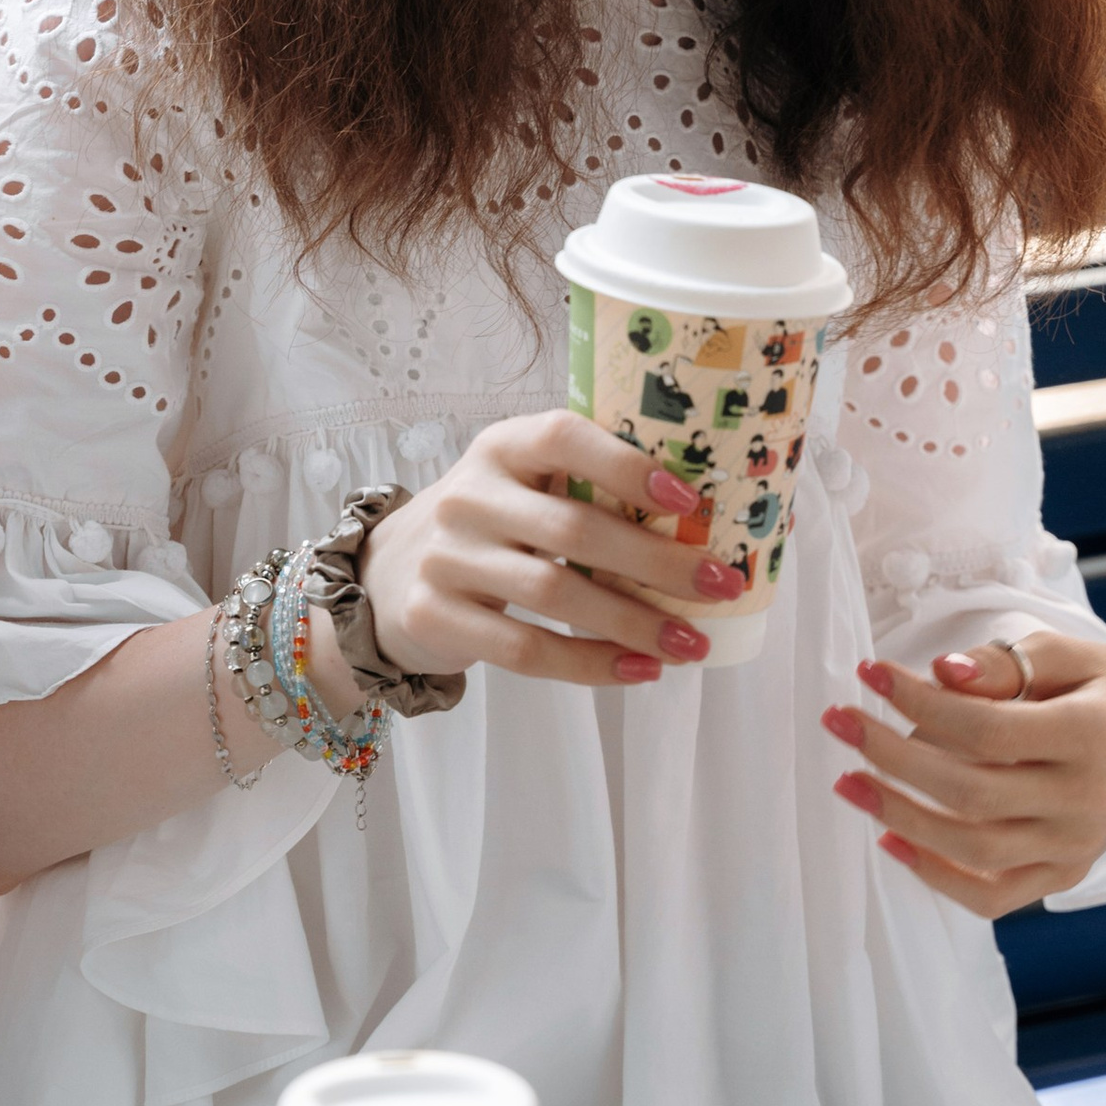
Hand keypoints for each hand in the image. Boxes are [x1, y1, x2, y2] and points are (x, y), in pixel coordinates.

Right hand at [356, 410, 737, 688]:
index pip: (563, 436)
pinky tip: (639, 669)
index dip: (627, 464)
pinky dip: (590, 663)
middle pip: (575, 529)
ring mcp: (446, 557)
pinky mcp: (435, 616)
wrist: (385, 577)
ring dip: (635, 623)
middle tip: (720, 586)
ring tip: (692, 645)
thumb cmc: (486, 527)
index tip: (690, 501)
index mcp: (500, 447)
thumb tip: (698, 521)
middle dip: (658, 562)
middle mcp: (468, 495)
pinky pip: (526, 648)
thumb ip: (583, 488)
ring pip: (556, 593)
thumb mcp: (518, 487)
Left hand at [822, 627, 1105, 915]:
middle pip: (970, 791)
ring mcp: (1074, 847)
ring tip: (848, 782)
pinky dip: (937, 877)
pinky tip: (890, 843)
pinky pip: (993, 895)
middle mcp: (1085, 801)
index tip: (870, 674)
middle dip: (891, 757)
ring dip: (900, 817)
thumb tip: (940, 674)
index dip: (919, 702)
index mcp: (1091, 737)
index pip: (986, 729)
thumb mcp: (1067, 654)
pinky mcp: (1063, 875)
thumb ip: (1003, 665)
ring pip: (973, 849)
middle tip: (839, 722)